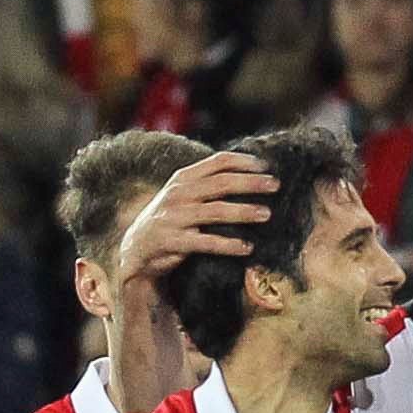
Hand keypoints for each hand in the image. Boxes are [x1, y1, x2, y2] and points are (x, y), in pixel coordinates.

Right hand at [116, 151, 275, 283]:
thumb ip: (206, 183)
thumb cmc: (169, 220)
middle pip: (222, 183)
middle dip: (251, 183)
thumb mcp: (182, 195)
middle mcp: (178, 194)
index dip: (244, 162)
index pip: (218, 161)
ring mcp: (175, 218)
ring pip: (216, 211)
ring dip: (244, 212)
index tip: (266, 166)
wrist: (136, 250)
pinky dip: (229, 244)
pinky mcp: (173, 242)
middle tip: (275, 185)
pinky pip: (206, 242)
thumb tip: (248, 174)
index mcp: (183, 178)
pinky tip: (247, 247)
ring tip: (266, 214)